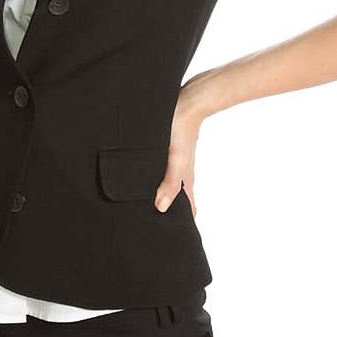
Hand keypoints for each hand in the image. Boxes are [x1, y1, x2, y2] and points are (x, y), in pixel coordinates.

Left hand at [154, 89, 206, 217]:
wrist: (189, 100)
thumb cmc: (181, 130)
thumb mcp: (175, 159)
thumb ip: (170, 184)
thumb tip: (161, 208)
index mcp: (185, 178)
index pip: (187, 206)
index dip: (182, 221)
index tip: (175, 236)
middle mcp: (181, 171)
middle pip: (176, 196)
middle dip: (170, 210)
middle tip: (155, 225)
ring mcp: (175, 160)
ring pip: (169, 183)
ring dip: (161, 193)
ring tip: (147, 205)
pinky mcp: (168, 148)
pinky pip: (163, 169)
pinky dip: (157, 177)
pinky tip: (147, 175)